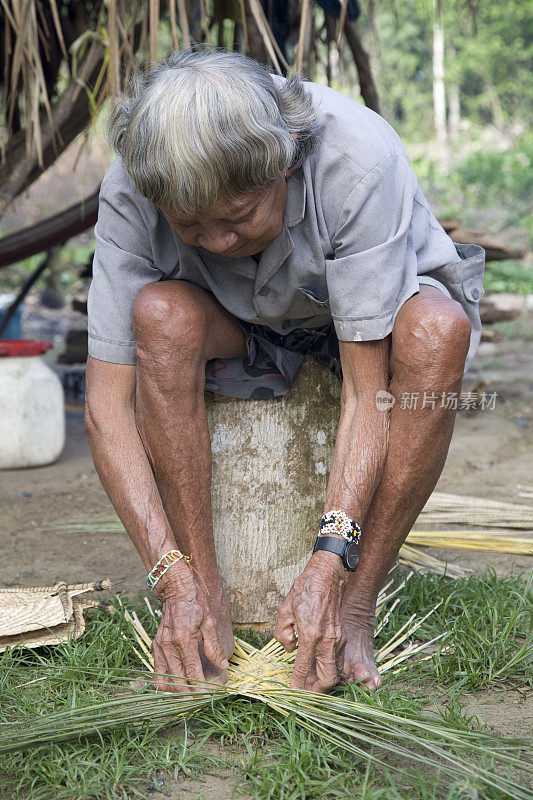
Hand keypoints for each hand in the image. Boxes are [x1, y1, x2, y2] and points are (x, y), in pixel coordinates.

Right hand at [151, 561, 230, 692]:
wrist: (176, 589)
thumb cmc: (195, 604)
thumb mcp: (210, 622)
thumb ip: (214, 646)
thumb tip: (222, 666)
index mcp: (183, 639)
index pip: (191, 673)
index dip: (200, 688)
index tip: (208, 697)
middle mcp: (168, 645)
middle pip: (177, 681)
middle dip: (189, 694)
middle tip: (201, 700)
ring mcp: (159, 646)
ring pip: (164, 680)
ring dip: (176, 691)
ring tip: (189, 695)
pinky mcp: (155, 646)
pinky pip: (157, 672)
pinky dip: (165, 682)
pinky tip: (176, 685)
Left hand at [274, 551, 347, 692]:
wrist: (328, 575)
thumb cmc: (305, 590)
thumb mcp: (284, 610)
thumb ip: (282, 634)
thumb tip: (290, 649)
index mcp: (311, 635)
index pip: (303, 668)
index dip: (297, 684)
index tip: (292, 692)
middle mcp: (327, 640)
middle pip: (329, 679)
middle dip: (318, 691)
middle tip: (306, 692)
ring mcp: (338, 639)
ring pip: (336, 670)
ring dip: (324, 679)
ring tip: (311, 681)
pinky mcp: (342, 635)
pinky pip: (337, 659)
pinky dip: (329, 667)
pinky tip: (318, 664)